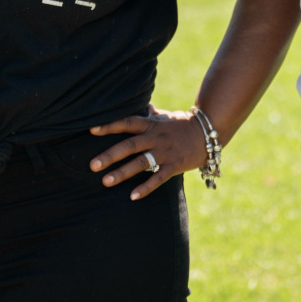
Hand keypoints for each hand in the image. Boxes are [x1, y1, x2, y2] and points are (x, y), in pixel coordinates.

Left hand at [87, 107, 207, 200]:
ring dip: (122, 173)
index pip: (127, 123)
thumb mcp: (165, 116)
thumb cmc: (183, 124)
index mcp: (151, 124)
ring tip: (105, 181)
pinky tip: (132, 196)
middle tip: (92, 165)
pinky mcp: (174, 166)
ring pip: (141, 163)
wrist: (209, 132)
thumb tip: (142, 105)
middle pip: (129, 145)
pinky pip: (158, 178)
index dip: (109, 126)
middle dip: (110, 155)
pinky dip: (145, 188)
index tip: (91, 130)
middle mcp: (155, 137)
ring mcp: (165, 152)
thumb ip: (151, 113)